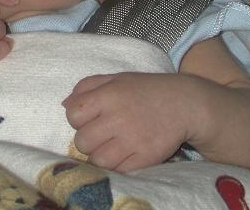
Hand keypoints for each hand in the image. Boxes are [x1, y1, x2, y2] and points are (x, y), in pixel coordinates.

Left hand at [62, 73, 190, 171]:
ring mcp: (132, 139)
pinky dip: (119, 165)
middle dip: (89, 139)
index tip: (90, 118)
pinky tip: (126, 154)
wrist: (185, 103)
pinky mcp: (146, 157)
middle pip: (82, 141)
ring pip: (97, 160)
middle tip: (103, 134)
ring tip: (113, 146)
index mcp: (109, 94)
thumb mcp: (117, 78)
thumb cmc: (146, 90)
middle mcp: (118, 117)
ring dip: (101, 155)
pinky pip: (118, 170)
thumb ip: (87, 86)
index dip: (78, 118)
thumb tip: (64, 104)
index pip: (73, 114)